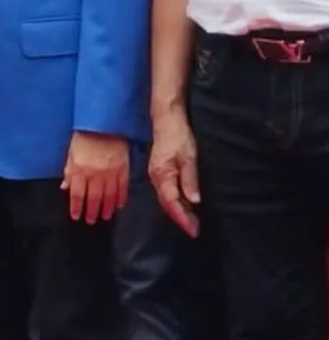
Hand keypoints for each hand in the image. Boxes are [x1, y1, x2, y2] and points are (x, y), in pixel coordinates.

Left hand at [61, 131, 129, 223]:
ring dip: (106, 208)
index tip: (76, 216)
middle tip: (91, 220)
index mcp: (80, 170)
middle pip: (94, 198)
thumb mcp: (71, 153)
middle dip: (92, 212)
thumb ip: (69, 171)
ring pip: (109, 196)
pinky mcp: (123, 169)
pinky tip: (119, 205)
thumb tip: (65, 187)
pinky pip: (122, 187)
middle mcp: (95, 175)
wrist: (104, 125)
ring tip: (105, 216)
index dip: (76, 207)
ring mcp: (111, 173)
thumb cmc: (84, 137)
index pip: (78, 194)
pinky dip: (121, 198)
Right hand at [148, 107, 200, 236]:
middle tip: (195, 230)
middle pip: (167, 203)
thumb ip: (190, 179)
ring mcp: (156, 174)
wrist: (167, 120)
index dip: (183, 217)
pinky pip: (165, 191)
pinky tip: (184, 204)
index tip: (193, 230)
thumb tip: (193, 200)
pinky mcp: (159, 171)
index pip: (172, 202)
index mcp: (162, 175)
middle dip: (180, 218)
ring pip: (165, 198)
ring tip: (191, 221)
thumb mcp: (189, 157)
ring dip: (178, 211)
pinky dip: (175, 201)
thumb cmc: (178, 136)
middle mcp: (156, 177)